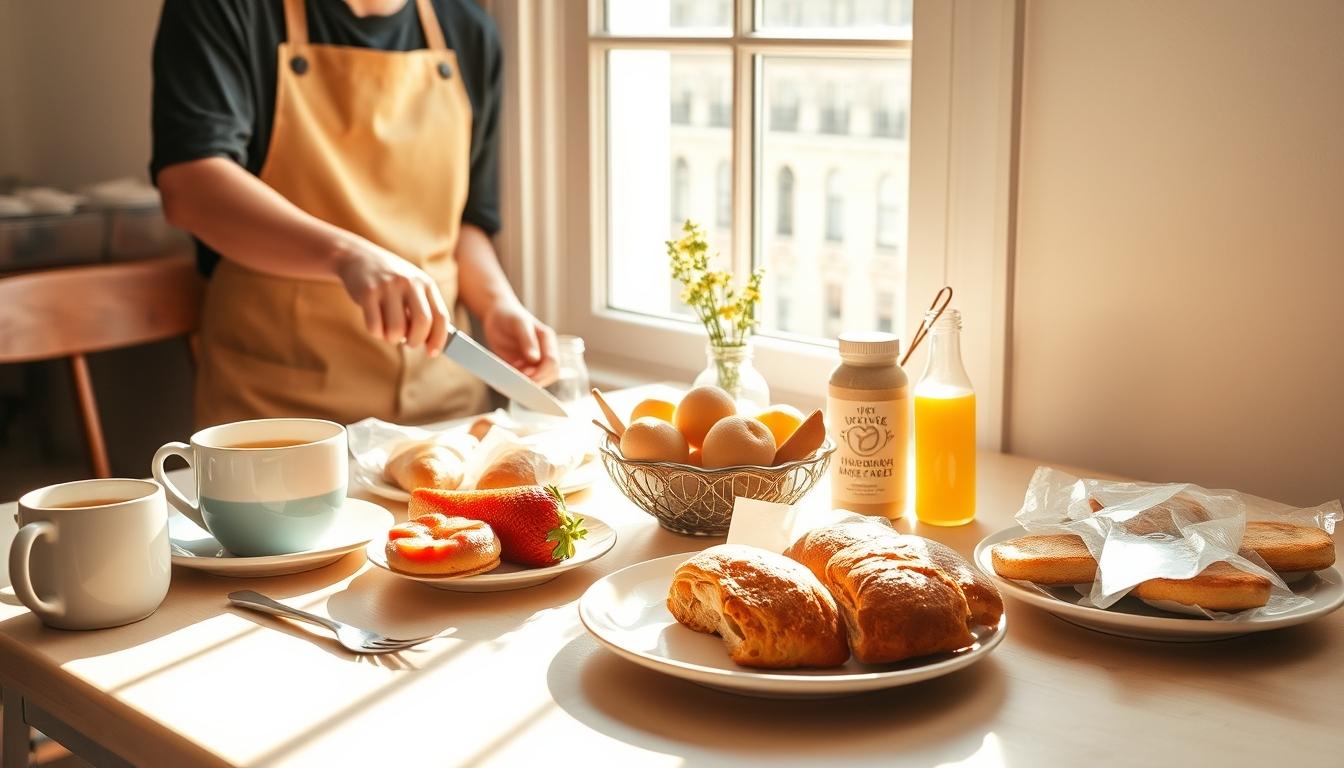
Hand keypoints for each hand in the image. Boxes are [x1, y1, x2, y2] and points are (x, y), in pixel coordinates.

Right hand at [332, 239, 450, 352]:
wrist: (358, 258)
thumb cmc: (391, 282)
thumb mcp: (412, 288)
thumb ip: (423, 311)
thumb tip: (432, 343)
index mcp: (426, 283)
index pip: (440, 316)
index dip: (438, 339)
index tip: (432, 353)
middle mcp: (409, 283)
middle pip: (422, 323)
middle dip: (416, 341)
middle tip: (408, 343)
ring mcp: (388, 286)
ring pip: (396, 329)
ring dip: (393, 338)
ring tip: (389, 330)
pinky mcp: (367, 292)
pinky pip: (375, 327)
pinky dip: (376, 333)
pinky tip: (376, 324)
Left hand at [481, 301, 558, 385]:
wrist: (497, 314)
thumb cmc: (509, 315)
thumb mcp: (518, 323)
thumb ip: (527, 340)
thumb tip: (535, 359)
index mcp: (547, 340)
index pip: (552, 362)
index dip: (541, 372)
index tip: (527, 377)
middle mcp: (544, 351)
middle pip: (551, 374)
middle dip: (537, 380)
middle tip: (519, 382)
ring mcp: (534, 360)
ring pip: (540, 378)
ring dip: (528, 382)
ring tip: (513, 377)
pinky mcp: (523, 365)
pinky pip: (526, 379)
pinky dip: (519, 381)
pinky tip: (508, 375)